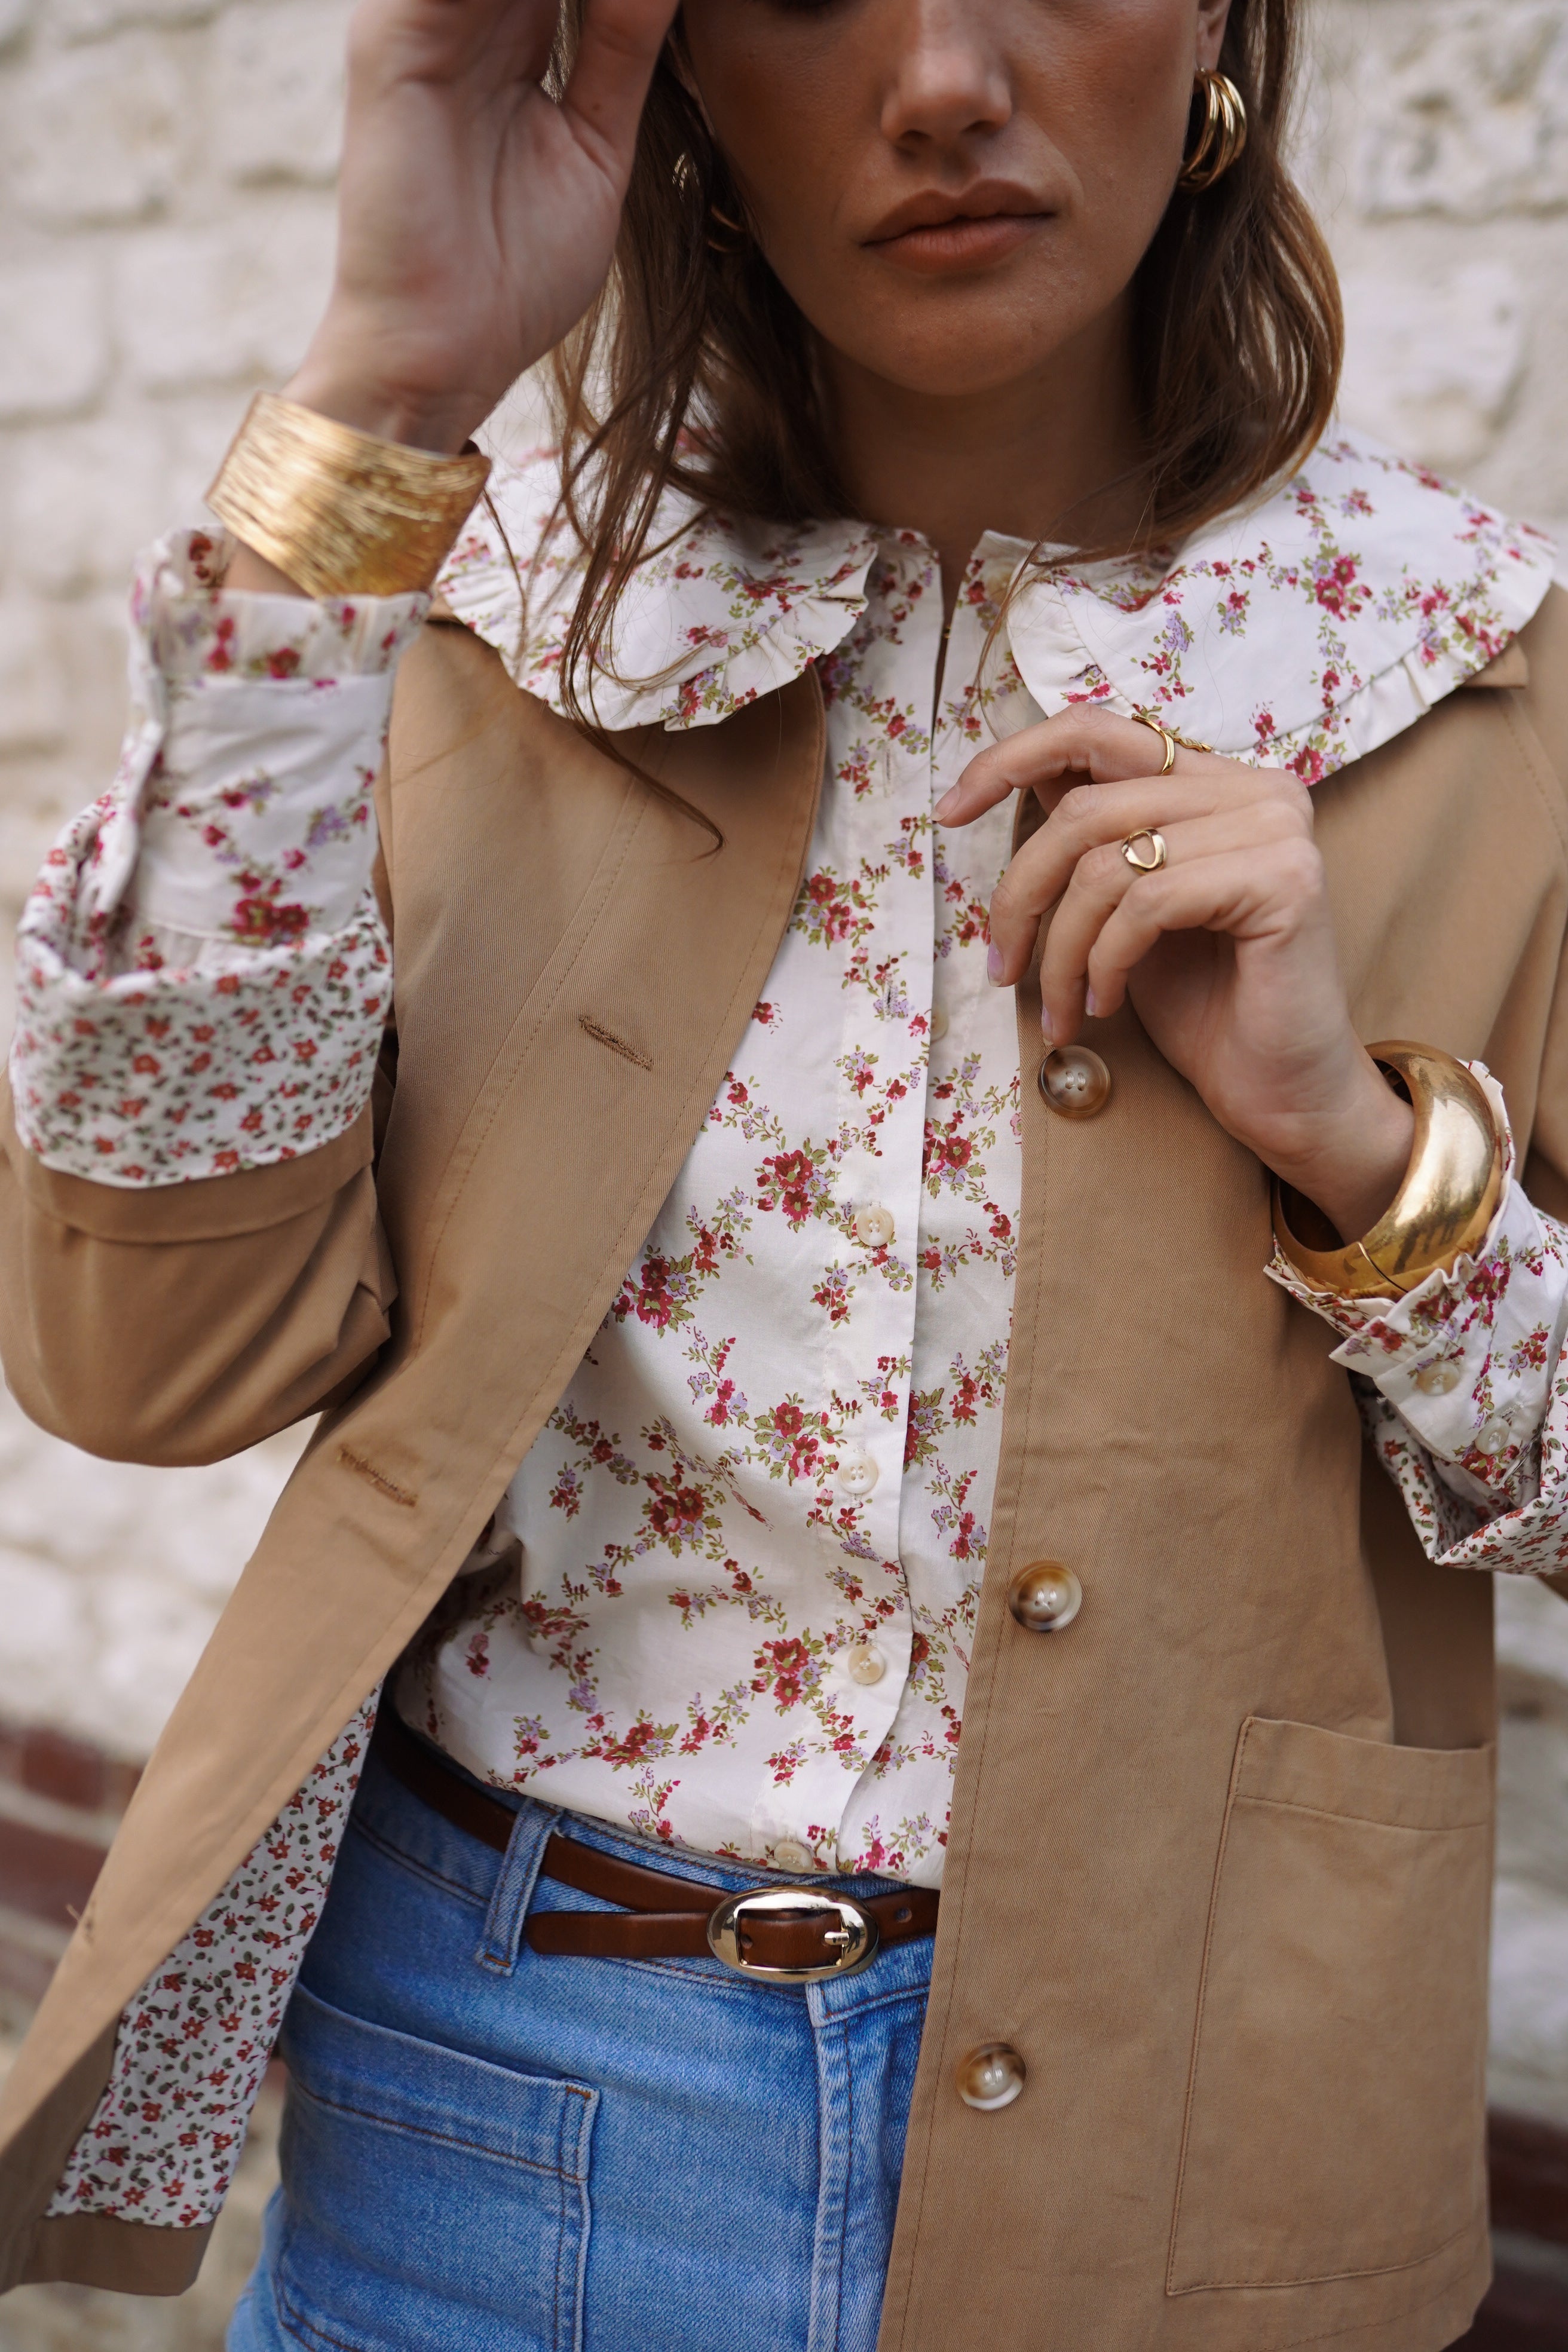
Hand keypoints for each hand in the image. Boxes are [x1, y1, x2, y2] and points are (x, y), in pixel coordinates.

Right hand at [283, 0, 678, 453]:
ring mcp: (418, 15)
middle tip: (659, 3)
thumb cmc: (513, 277)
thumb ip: (625, 48)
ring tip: (645, 2)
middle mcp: (455, 10)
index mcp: (504, 30)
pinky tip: (606, 3)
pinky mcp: (390, 36)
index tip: (682, 4)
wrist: (441, 357)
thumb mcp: (595, 147)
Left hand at [934, 710, 1414, 1242]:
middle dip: (1021, 895)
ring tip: (1059, 1008)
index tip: (948, 813)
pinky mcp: (1283, 880)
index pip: (1096, 731)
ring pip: (1105, 863)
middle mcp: (1255, 788)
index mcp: (1217, 781)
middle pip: (1084, 808)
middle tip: (1000, 967)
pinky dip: (1104, 963)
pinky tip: (1105, 1004)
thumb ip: (1091, 840)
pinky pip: (1144, 904)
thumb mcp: (1124, 908)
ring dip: (1059, 950)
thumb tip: (1007, 781)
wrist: (1280, 1091)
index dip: (1010, 760)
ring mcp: (1275, 828)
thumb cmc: (1204, 1006)